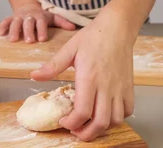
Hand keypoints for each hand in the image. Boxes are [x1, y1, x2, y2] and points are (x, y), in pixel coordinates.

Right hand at [0, 2, 76, 42]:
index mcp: (40, 17)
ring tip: (12, 40)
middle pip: (28, 23)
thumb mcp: (53, 17)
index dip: (41, 30)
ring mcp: (18, 17)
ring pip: (15, 22)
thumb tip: (73, 28)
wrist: (28, 6)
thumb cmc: (42, 15)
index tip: (42, 39)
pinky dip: (1, 26)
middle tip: (28, 41)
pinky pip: (5, 21)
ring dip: (13, 30)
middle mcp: (28, 16)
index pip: (41, 23)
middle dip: (27, 32)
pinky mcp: (10, 18)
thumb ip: (62, 22)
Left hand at [30, 7, 135, 141]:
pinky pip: (127, 110)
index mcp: (89, 78)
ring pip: (115, 120)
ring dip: (102, 127)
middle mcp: (106, 86)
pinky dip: (118, 117)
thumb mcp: (69, 49)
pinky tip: (106, 112)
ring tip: (90, 123)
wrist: (117, 27)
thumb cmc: (93, 36)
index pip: (82, 112)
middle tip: (75, 131)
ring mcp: (119, 88)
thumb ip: (52, 66)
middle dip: (86, 134)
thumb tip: (33, 76)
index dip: (72, 123)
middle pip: (100, 122)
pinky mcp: (129, 86)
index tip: (63, 122)